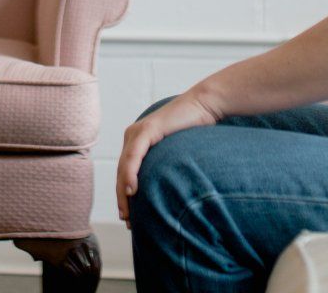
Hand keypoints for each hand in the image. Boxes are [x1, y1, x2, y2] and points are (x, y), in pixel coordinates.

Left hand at [116, 90, 220, 222]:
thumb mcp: (177, 153)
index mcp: (138, 141)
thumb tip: (169, 191)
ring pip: (124, 166)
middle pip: (121, 172)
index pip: (126, 172)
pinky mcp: (147, 130)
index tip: (129, 218)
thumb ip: (166, 166)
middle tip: (127, 222)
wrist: (205, 105)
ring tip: (127, 213)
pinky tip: (131, 190)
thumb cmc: (197, 130)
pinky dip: (130, 174)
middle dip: (122, 199)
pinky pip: (134, 156)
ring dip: (123, 192)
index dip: (124, 196)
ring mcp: (138, 132)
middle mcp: (133, 136)